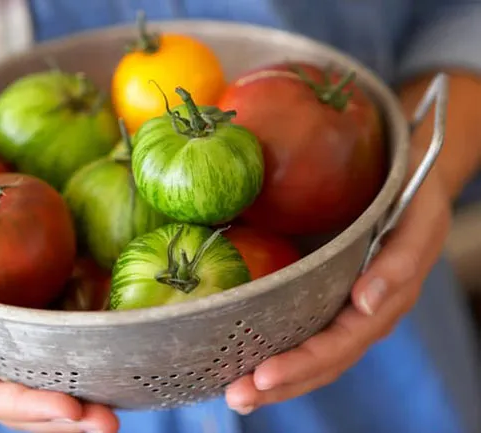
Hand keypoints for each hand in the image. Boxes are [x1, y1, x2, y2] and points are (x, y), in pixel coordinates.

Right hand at [0, 229, 118, 432]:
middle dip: (66, 419)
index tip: (73, 411)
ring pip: (36, 388)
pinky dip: (66, 371)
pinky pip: (38, 359)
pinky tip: (95, 371)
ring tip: (112, 411)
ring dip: (74, 404)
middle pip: (24, 406)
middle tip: (110, 422)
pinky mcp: (7, 335)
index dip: (33, 408)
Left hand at [224, 165, 451, 413]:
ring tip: (234, 393)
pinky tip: (244, 361)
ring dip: (273, 380)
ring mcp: (343, 309)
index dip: (303, 363)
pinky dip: (274, 351)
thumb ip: (399, 263)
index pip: (340, 345)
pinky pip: (302, 331)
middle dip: (279, 384)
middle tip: (237, 395)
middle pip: (321, 362)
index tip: (264, 375)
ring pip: (310, 356)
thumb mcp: (418, 221)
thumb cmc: (412, 197)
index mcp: (384, 303)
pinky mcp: (325, 296)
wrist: (408, 180)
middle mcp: (361, 315)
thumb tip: (366, 303)